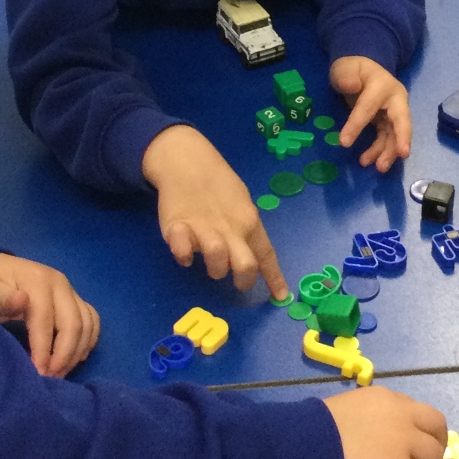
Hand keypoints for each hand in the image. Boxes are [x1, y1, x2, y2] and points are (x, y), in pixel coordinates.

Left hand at [0, 252, 100, 377]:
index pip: (45, 320)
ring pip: (87, 323)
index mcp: (38, 282)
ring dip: (77, 351)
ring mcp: (71, 291)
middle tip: (51, 378)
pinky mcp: (76, 299)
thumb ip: (3, 300)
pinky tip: (77, 357)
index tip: (39, 373)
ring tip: (61, 372)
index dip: (44, 349)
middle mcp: (60, 284)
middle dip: (64, 355)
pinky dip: (89, 340)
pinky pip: (92, 320)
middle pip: (73, 323)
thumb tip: (21, 300)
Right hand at [141, 125, 289, 298]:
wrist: (187, 161)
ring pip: (216, 257)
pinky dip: (184, 255)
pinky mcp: (177, 226)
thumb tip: (253, 255)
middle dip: (243, 280)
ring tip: (208, 263)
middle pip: (245, 263)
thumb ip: (245, 229)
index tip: (280, 297)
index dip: (274, 277)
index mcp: (249, 222)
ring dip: (215, 268)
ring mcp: (204, 228)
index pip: (265, 254)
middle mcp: (230, 228)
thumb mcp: (241, 205)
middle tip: (235, 281)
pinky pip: (182, 249)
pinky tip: (184, 254)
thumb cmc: (217, 185)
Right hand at [323, 386, 447, 458]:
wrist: (307, 444)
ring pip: (433, 455)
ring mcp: (404, 442)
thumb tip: (368, 438)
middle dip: (433, 443)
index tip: (400, 443)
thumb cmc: (316, 429)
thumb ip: (368, 418)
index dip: (412, 428)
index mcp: (385, 398)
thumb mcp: (347, 410)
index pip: (414, 410)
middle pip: (436, 425)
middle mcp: (401, 414)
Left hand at [329, 56, 410, 171]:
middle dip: (402, 138)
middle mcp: (395, 99)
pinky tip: (368, 160)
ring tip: (378, 167)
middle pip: (402, 120)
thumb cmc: (353, 69)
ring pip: (395, 134)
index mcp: (382, 85)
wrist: (362, 69)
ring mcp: (394, 112)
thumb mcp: (345, 68)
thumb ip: (346, 76)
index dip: (357, 124)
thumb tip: (351, 85)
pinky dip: (380, 151)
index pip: (369, 107)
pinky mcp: (389, 123)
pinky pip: (387, 138)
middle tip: (402, 154)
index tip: (344, 142)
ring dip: (388, 151)